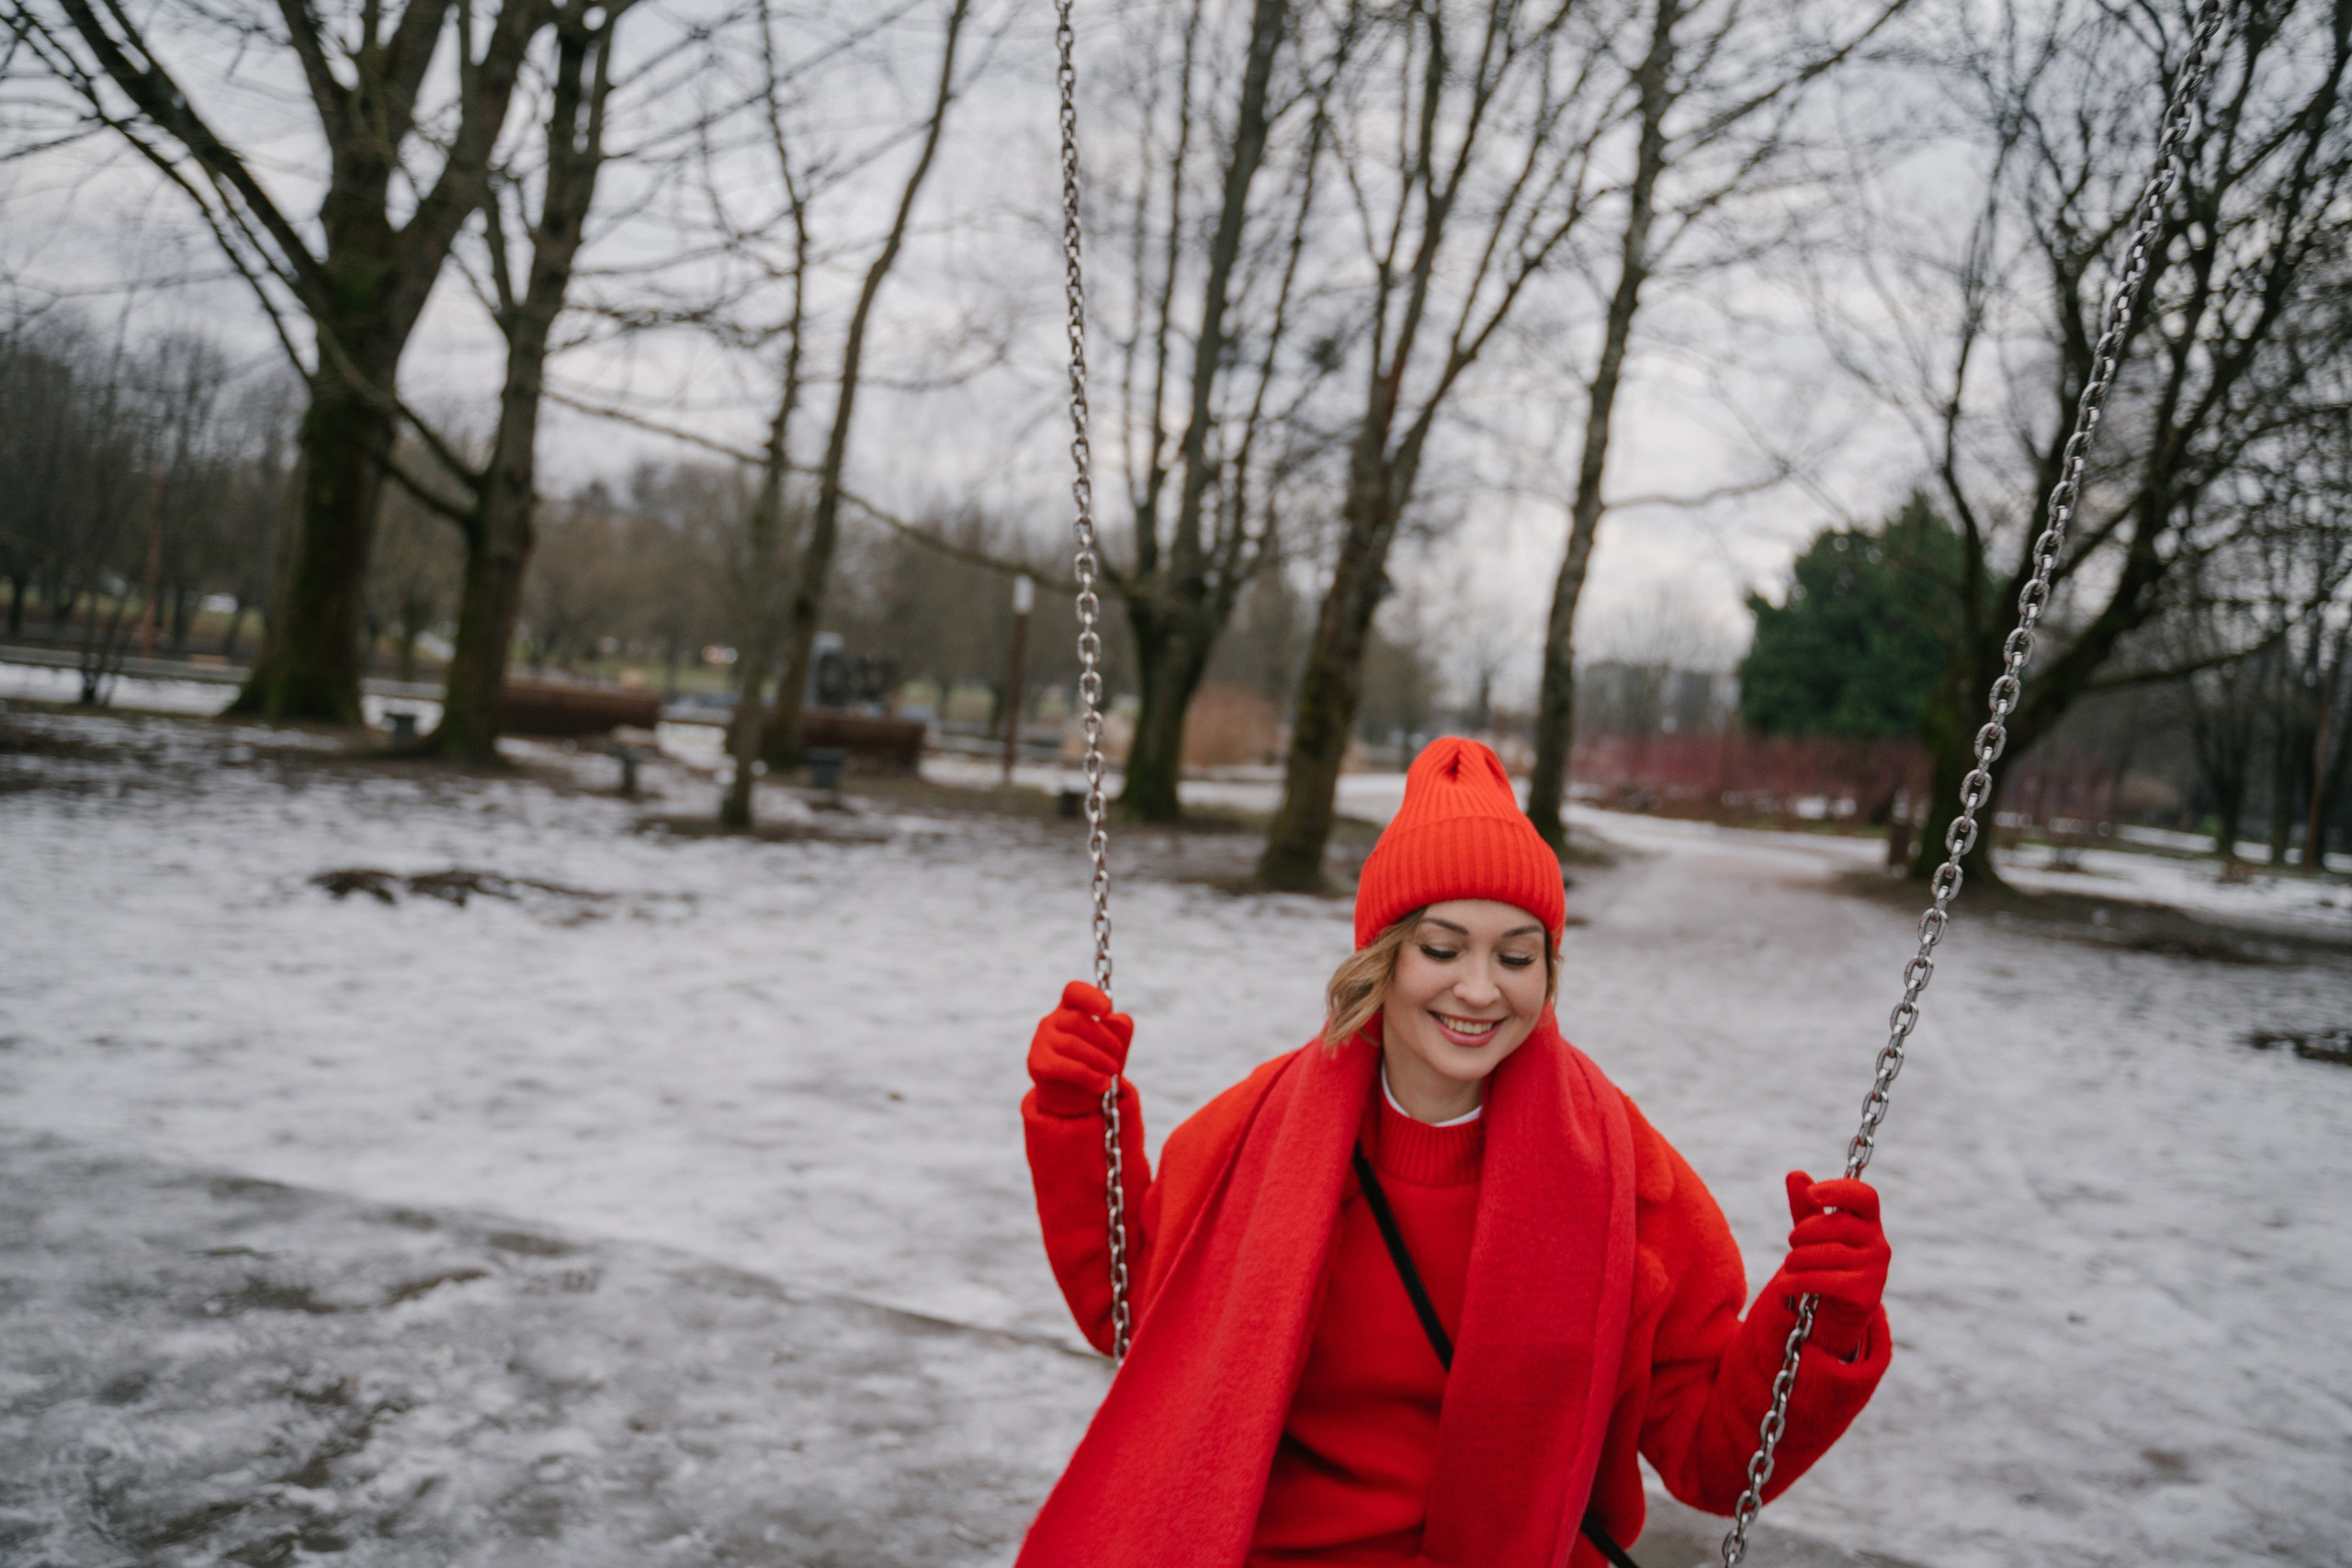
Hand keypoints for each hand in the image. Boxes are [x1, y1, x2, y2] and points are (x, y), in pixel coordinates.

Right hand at [1027, 981, 1134, 1118]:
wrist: (1075, 1096)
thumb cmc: (1097, 1061)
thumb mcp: (1114, 1043)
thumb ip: (1121, 1028)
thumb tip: (1116, 1020)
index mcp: (1070, 1007)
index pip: (1074, 991)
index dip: (1091, 997)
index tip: (1107, 1011)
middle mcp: (1051, 1020)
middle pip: (1078, 1020)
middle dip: (1105, 1039)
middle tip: (1118, 1056)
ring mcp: (1041, 1040)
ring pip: (1072, 1044)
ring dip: (1099, 1060)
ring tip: (1113, 1072)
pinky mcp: (1037, 1063)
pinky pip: (1063, 1066)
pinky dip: (1088, 1076)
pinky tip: (1102, 1083)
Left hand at [1781, 1171, 1888, 1360]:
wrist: (1840, 1304)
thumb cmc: (1827, 1257)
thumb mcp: (1815, 1230)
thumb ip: (1806, 1204)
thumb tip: (1795, 1175)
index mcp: (1869, 1220)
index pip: (1865, 1196)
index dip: (1839, 1190)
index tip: (1812, 1194)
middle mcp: (1879, 1243)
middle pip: (1838, 1225)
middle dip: (1804, 1231)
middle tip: (1791, 1241)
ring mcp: (1876, 1270)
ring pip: (1828, 1254)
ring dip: (1797, 1259)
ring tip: (1789, 1264)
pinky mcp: (1866, 1294)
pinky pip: (1825, 1281)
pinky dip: (1797, 1281)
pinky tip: (1784, 1286)